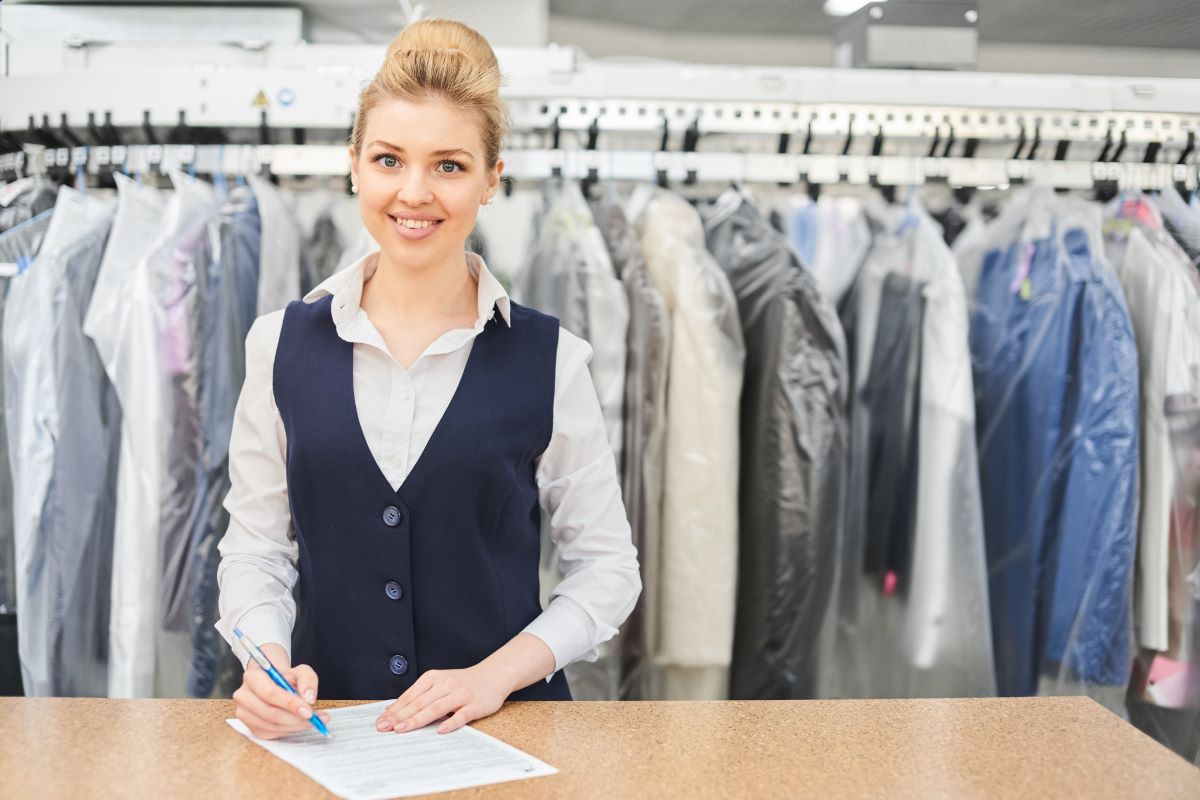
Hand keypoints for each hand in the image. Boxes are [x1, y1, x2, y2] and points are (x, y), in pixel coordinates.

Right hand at [232, 642, 330, 739]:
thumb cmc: (286, 677)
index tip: (309, 711)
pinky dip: (288, 730)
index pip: (270, 693)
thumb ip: (307, 680)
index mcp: (253, 677)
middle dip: (295, 718)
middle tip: (314, 719)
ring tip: (312, 721)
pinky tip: (299, 724)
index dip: (290, 703)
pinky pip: (270, 733)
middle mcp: (243, 696)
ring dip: (294, 726)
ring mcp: (244, 713)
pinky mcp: (250, 727)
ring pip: (271, 725)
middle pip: (270, 712)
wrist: (274, 683)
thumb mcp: (300, 671)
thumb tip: (308, 699)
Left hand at [376, 665, 509, 734]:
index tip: (381, 720)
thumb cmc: (463, 682)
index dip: (395, 709)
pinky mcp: (475, 705)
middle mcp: (446, 684)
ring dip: (417, 719)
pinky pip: (461, 715)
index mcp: (434, 678)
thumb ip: (422, 695)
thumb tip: (396, 711)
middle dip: (400, 716)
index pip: (411, 695)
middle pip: (420, 702)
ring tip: (402, 729)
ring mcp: (461, 694)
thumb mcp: (441, 682)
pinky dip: (450, 723)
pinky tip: (440, 731)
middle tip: (385, 728)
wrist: (494, 675)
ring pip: (436, 708)